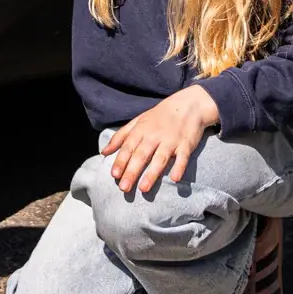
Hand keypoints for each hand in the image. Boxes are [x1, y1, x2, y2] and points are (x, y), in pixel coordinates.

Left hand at [103, 85, 219, 193]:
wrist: (188, 104)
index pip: (128, 147)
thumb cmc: (159, 116)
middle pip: (141, 155)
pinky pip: (182, 157)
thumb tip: (103, 152)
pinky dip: (179, 167)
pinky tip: (174, 179)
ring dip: (152, 174)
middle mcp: (154, 135)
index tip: (114, 175)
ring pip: (160, 158)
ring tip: (143, 188)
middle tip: (124, 188)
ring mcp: (171, 140)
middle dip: (132, 171)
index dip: (121, 161)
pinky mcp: (186, 144)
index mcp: (141, 130)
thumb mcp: (138, 122)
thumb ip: (120, 137)